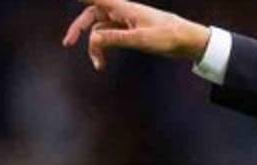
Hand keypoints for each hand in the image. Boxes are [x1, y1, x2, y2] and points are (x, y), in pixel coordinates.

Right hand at [61, 0, 210, 70]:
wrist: (188, 40)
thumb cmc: (168, 35)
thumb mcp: (140, 39)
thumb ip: (115, 38)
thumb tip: (93, 39)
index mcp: (123, 8)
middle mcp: (122, 12)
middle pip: (92, 15)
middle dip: (79, 28)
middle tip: (68, 43)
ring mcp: (125, 22)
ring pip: (101, 29)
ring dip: (95, 46)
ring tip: (98, 65)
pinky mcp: (130, 31)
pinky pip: (110, 37)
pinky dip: (105, 48)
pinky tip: (103, 62)